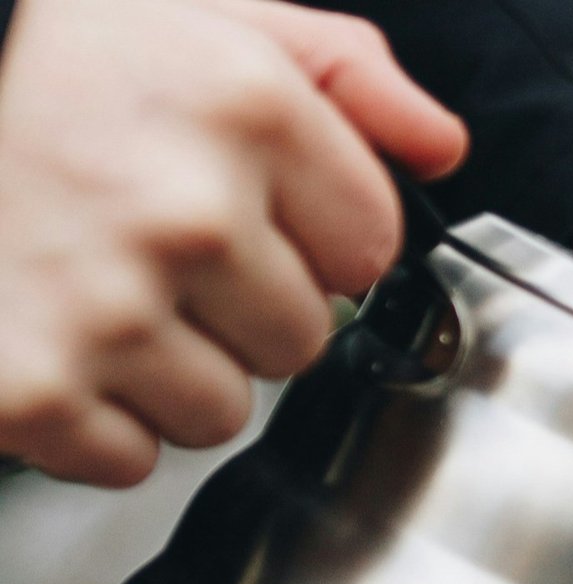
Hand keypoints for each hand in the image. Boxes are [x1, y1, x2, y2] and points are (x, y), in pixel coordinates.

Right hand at [0, 0, 466, 486]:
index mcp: (247, 110)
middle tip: (157, 253)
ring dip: (173, 373)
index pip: (372, 248)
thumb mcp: (214, 20)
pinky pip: (129, 458)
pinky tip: (52, 339)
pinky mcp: (29, 390)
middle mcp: (185, 212)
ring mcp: (104, 307)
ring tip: (99, 293)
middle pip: (303, 340)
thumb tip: (440, 147)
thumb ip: (348, 76)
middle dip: (245, 310)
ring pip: (223, 412)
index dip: (316, 239)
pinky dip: (93, 421)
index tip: (254, 214)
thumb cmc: (55, 62)